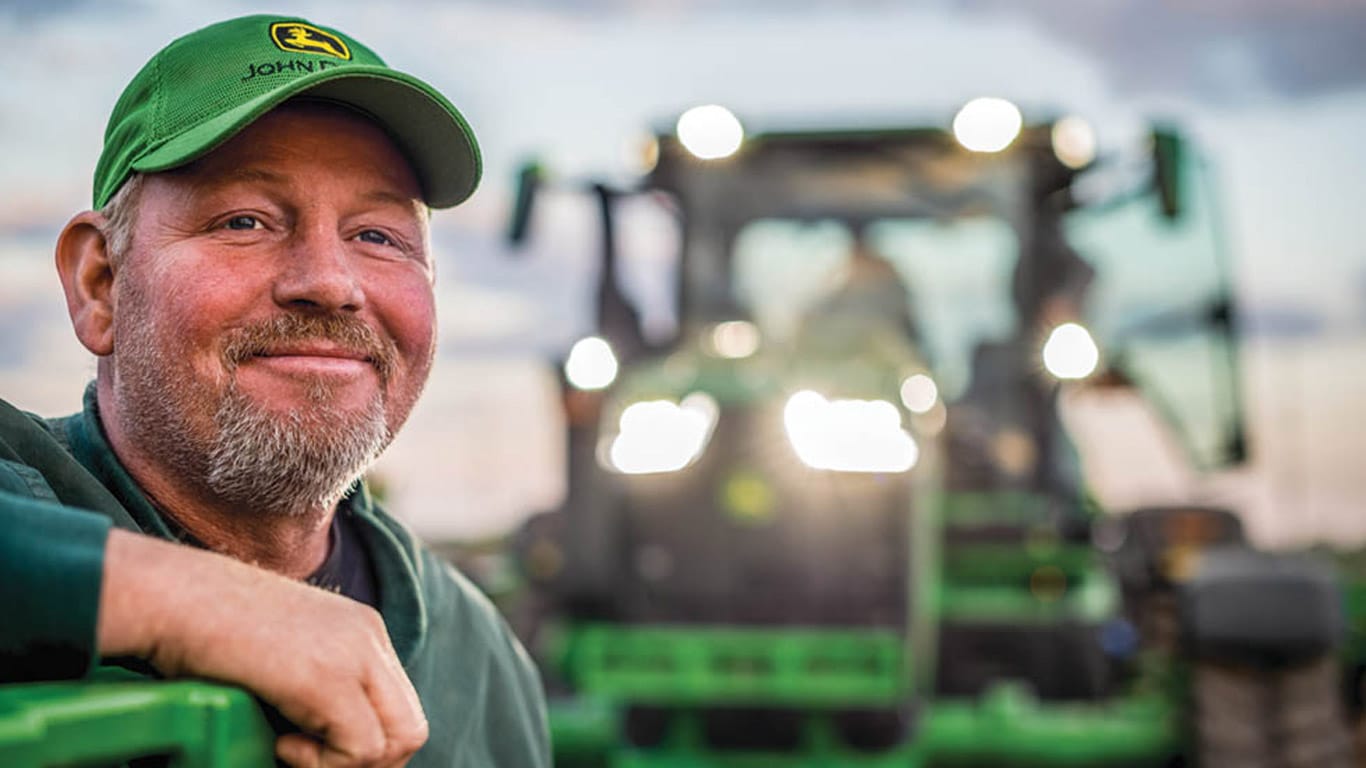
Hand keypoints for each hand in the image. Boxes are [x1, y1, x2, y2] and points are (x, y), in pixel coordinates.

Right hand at [98, 529, 427, 766]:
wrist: (170, 598)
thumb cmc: (206, 632)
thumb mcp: (283, 653)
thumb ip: (322, 686)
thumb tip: (329, 741)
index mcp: (363, 630)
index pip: (400, 709)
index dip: (367, 747)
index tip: (313, 748)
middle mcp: (369, 637)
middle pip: (410, 729)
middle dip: (366, 763)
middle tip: (307, 758)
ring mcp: (354, 654)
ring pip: (395, 744)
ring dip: (342, 764)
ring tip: (290, 747)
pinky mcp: (329, 678)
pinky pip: (360, 751)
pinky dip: (321, 764)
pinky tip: (281, 743)